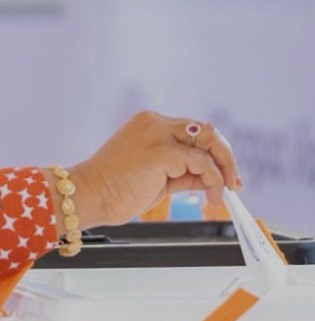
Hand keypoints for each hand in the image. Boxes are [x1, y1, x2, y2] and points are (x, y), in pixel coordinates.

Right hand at [58, 111, 241, 228]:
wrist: (87, 197)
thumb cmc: (113, 191)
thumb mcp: (156, 180)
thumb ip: (182, 173)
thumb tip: (211, 180)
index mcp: (148, 125)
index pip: (193, 132)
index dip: (214, 153)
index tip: (226, 177)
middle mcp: (154, 123)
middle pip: (206, 131)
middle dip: (226, 158)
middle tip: (233, 184)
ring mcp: (157, 135)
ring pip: (208, 142)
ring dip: (223, 169)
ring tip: (222, 194)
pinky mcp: (161, 152)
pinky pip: (200, 163)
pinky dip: (213, 179)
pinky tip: (212, 196)